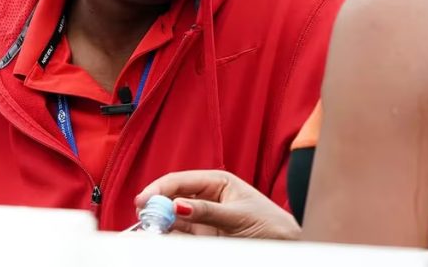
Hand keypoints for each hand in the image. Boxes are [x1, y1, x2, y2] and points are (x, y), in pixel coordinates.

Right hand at [136, 170, 300, 239]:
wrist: (286, 245)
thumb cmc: (271, 224)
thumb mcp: (239, 215)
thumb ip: (207, 211)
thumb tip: (178, 206)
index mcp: (217, 182)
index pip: (182, 180)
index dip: (160, 188)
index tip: (144, 199)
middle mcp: (207, 197)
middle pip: (173, 198)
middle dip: (156, 205)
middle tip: (142, 215)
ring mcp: (204, 217)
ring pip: (173, 217)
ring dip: (159, 222)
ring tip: (145, 228)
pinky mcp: (204, 236)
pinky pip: (181, 234)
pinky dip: (168, 236)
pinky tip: (158, 236)